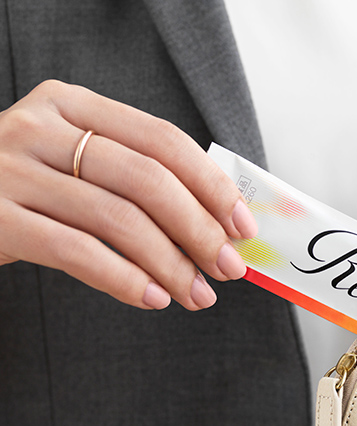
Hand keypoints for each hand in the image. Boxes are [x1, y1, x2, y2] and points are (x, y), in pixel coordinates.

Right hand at [0, 80, 257, 309]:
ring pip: (117, 218)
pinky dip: (124, 280)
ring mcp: (9, 169)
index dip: (212, 185)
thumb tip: (217, 225)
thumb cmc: (25, 188)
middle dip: (200, 230)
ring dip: (170, 264)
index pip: (163, 140)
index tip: (243, 226)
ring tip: (196, 295)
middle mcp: (40, 127)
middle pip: (147, 179)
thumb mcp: (74, 163)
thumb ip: (134, 178)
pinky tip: (152, 299)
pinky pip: (75, 251)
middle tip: (229, 267)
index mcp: (73, 105)